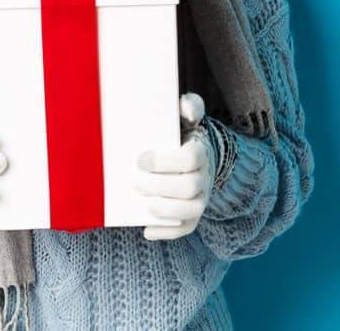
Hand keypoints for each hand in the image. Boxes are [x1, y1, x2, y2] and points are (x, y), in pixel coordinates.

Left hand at [135, 93, 211, 239]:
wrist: (196, 156)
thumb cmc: (182, 135)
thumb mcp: (186, 117)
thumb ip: (188, 106)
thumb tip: (186, 107)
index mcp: (201, 153)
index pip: (190, 160)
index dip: (164, 162)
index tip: (140, 159)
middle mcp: (205, 177)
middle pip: (189, 188)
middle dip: (158, 186)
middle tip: (133, 182)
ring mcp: (201, 198)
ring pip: (190, 211)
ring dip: (165, 210)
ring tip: (143, 204)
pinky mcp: (193, 215)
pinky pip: (185, 229)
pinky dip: (166, 232)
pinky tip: (146, 229)